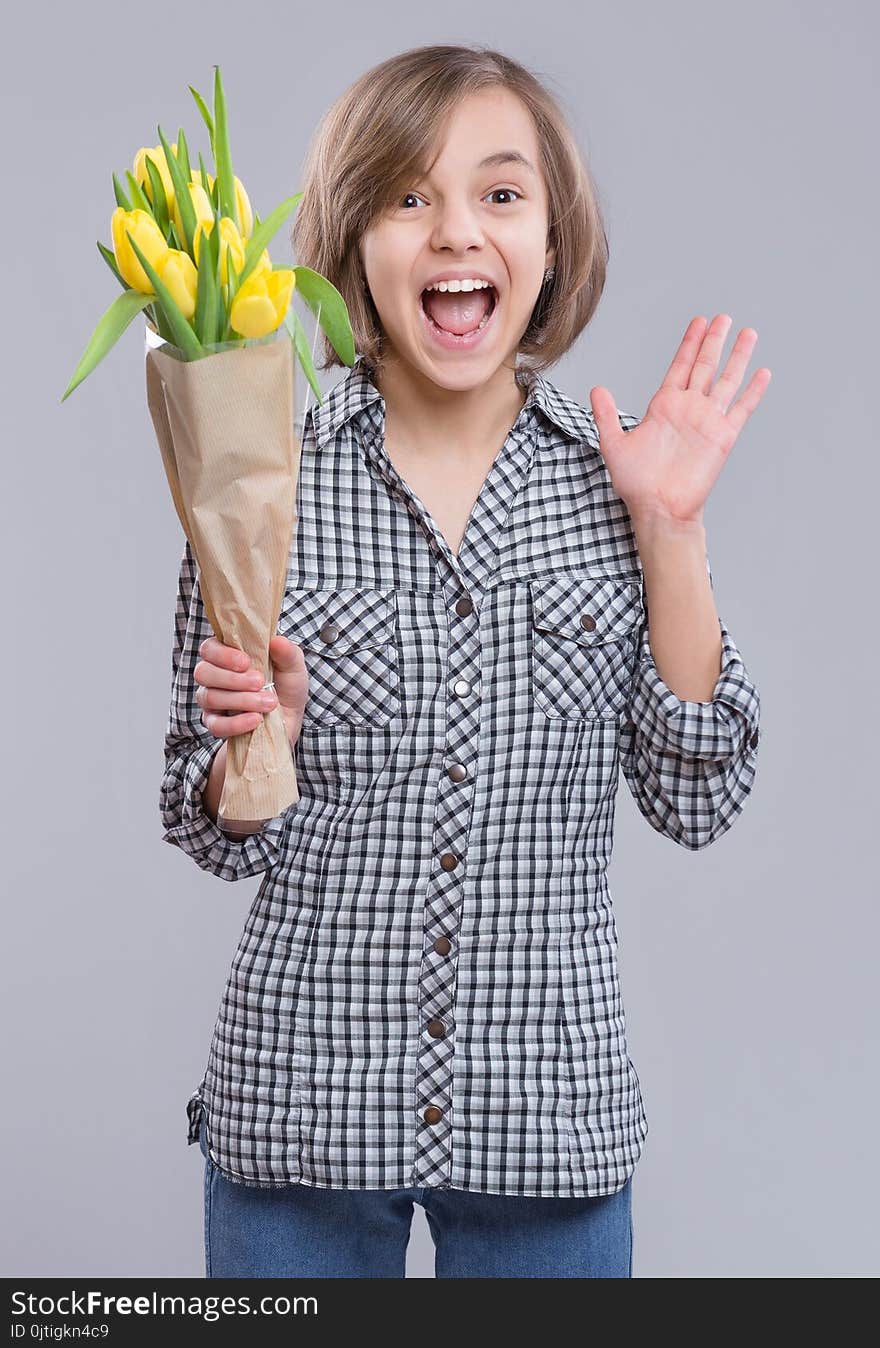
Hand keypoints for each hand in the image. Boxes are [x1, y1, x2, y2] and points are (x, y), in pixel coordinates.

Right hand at [195, 634, 308, 748]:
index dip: (223, 655)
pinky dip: (236, 723)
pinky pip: (215, 725)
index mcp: (228, 656)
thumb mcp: (293, 667)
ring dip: (241, 700)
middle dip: (233, 679)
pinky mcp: (216, 724)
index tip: (246, 662)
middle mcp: (214, 676)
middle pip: (203, 672)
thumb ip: (287, 653)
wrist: (291, 718)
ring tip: (269, 703)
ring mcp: (212, 701)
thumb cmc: (286, 686)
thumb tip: (277, 641)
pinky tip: (255, 719)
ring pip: (210, 697)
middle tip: (260, 682)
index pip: (209, 649)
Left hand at [588, 314, 771, 525]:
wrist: (659, 509)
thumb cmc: (636, 484)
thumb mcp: (614, 444)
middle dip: (714, 341)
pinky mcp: (723, 437)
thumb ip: (606, 415)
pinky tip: (762, 373)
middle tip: (723, 318)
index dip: (690, 343)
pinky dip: (753, 391)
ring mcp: (708, 421)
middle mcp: (689, 408)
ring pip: (726, 380)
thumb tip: (596, 389)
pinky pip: (741, 409)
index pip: (680, 365)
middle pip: (705, 366)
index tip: (699, 322)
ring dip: (737, 357)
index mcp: (664, 405)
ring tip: (748, 333)